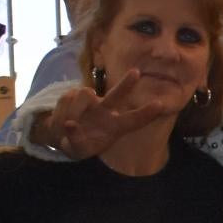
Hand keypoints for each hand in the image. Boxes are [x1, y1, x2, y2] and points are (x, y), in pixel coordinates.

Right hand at [33, 77, 183, 160]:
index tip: (161, 105)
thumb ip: (76, 140)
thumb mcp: (78, 150)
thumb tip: (70, 124)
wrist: (62, 137)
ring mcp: (92, 100)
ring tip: (68, 124)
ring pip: (84, 94)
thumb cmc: (79, 145)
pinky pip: (68, 97)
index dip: (147, 113)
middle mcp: (107, 110)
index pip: (134, 120)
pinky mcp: (75, 93)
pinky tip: (62, 119)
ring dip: (74, 109)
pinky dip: (62, 110)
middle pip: (118, 94)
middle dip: (126, 83)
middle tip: (136, 72)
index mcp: (115, 127)